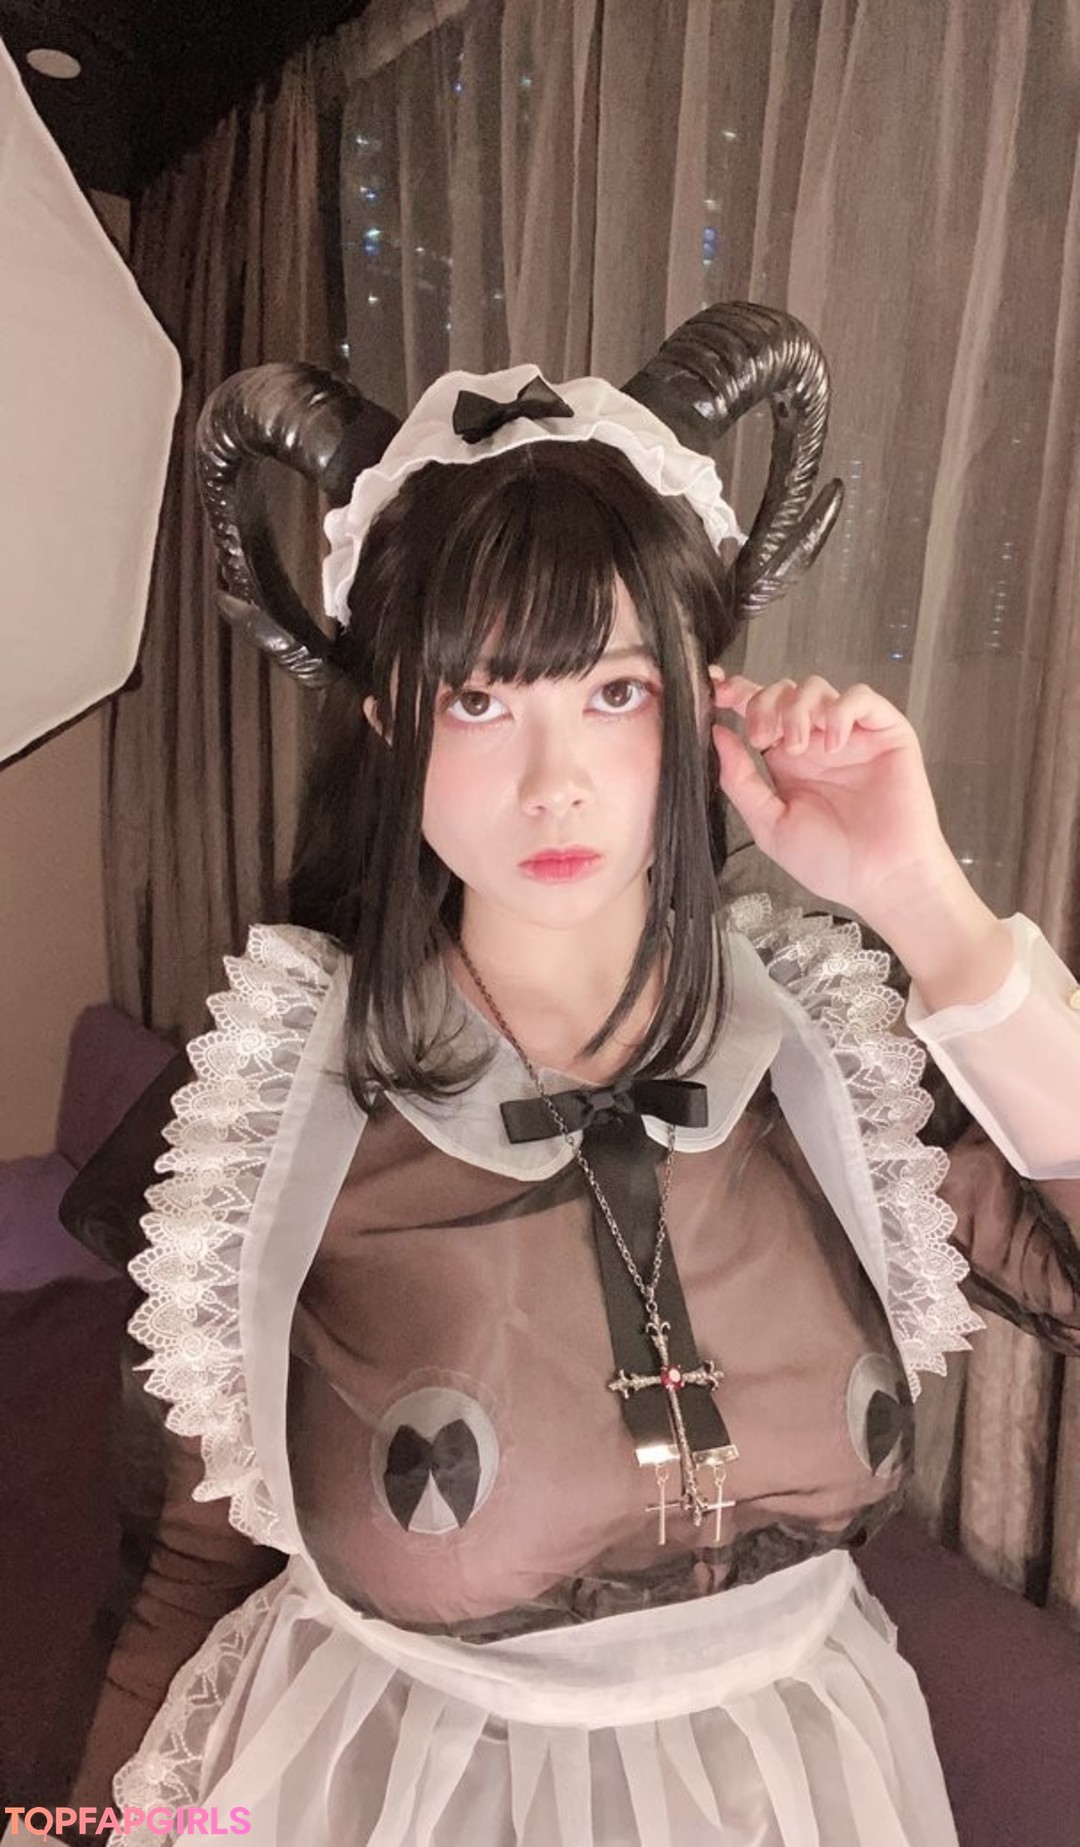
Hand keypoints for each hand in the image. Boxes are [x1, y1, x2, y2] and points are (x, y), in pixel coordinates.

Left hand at [710, 673, 956, 923]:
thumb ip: (740, 780)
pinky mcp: (886, 733)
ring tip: (800, 748)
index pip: (759, 712)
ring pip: (817, 688)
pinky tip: (834, 743)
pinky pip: (862, 698)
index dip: (737, 693)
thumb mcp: (770, 824)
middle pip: (783, 692)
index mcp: (787, 761)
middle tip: (763, 738)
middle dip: (764, 704)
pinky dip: (842, 711)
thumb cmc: (831, 861)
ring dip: (798, 709)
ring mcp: (851, 735)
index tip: (719, 693)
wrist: (881, 880)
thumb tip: (718, 735)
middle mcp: (817, 743)